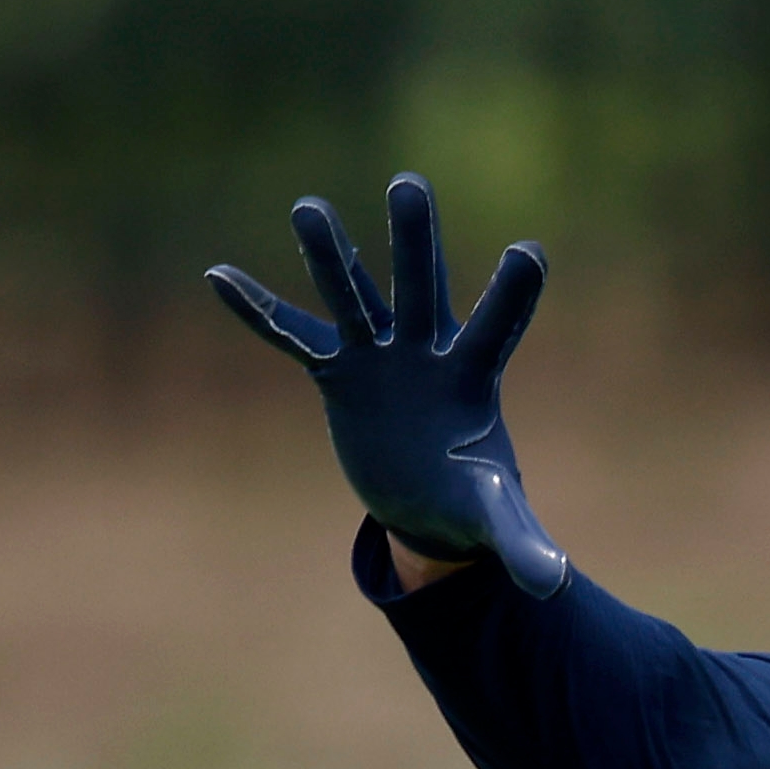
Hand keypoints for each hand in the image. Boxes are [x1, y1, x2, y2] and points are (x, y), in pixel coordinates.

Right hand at [208, 175, 569, 597]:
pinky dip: (258, 312)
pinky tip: (217, 276)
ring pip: (353, 296)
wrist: (429, 499)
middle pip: (419, 286)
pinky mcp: (339, 373)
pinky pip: (293, 337)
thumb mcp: (496, 520)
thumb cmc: (471, 499)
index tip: (530, 250)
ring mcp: (379, 355)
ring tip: (306, 207)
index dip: (512, 293)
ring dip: (331, 256)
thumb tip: (552, 583)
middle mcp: (425, 349)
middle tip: (409, 185)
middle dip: (413, 240)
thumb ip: (523, 541)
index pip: (496, 325)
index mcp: (472, 375)